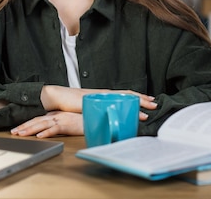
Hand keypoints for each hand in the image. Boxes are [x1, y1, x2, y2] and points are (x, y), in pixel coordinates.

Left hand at [11, 111, 82, 137]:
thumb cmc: (80, 119)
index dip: (25, 124)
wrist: (92, 117)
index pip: (36, 119)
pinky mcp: (67, 125)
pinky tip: (40, 136)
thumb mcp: (65, 119)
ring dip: (31, 129)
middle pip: (36, 121)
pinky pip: (55, 129)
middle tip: (14, 132)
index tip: (17, 129)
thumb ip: (55, 121)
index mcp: (54, 114)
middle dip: (24, 127)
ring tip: (22, 134)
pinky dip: (47, 132)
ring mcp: (61, 119)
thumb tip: (44, 128)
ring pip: (42, 124)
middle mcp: (55, 115)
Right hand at [40, 86, 157, 114]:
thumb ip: (95, 110)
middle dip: (142, 98)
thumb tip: (104, 117)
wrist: (56, 97)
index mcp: (102, 95)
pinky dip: (124, 106)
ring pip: (123, 97)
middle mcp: (104, 94)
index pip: (122, 94)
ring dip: (137, 102)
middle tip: (154, 103)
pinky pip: (114, 103)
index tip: (147, 99)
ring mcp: (101, 96)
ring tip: (149, 107)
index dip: (135, 96)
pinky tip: (131, 110)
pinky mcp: (97, 100)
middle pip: (127, 94)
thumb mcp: (85, 107)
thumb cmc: (68, 103)